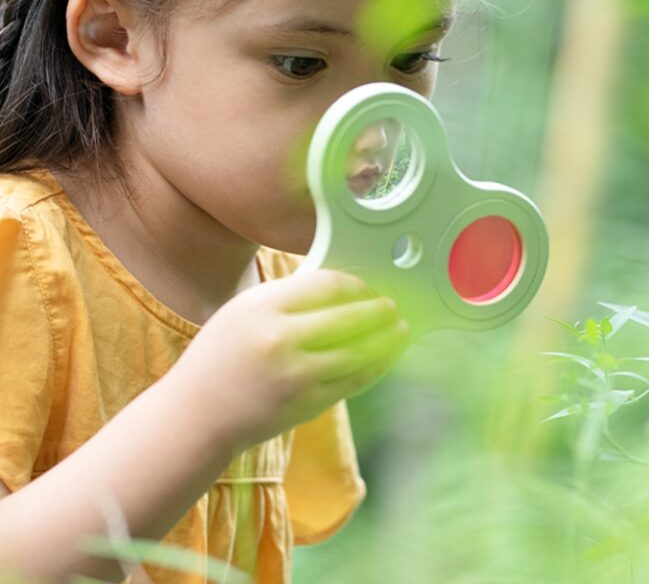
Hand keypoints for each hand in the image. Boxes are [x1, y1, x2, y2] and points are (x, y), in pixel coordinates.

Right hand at [168, 269, 409, 454]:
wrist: (196, 414)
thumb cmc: (219, 357)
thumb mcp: (243, 311)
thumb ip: (286, 298)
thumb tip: (337, 287)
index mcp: (262, 308)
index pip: (326, 286)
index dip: (355, 285)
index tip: (365, 286)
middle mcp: (281, 340)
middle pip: (347, 316)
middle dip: (376, 310)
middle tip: (390, 305)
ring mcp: (296, 375)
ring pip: (358, 350)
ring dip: (386, 338)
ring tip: (400, 328)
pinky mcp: (307, 404)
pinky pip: (354, 380)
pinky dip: (376, 365)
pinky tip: (386, 355)